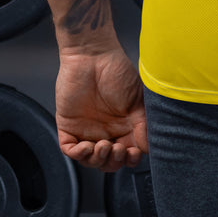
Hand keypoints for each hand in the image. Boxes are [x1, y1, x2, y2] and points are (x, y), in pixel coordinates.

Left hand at [55, 48, 149, 170]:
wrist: (92, 55)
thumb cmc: (117, 71)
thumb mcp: (137, 99)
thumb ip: (143, 125)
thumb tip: (149, 148)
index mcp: (124, 126)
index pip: (128, 153)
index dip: (131, 159)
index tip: (134, 153)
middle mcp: (106, 131)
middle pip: (110, 161)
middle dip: (114, 161)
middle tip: (118, 149)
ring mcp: (87, 130)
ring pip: (91, 160)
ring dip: (97, 160)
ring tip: (103, 146)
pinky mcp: (68, 127)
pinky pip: (71, 150)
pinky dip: (78, 155)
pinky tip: (86, 147)